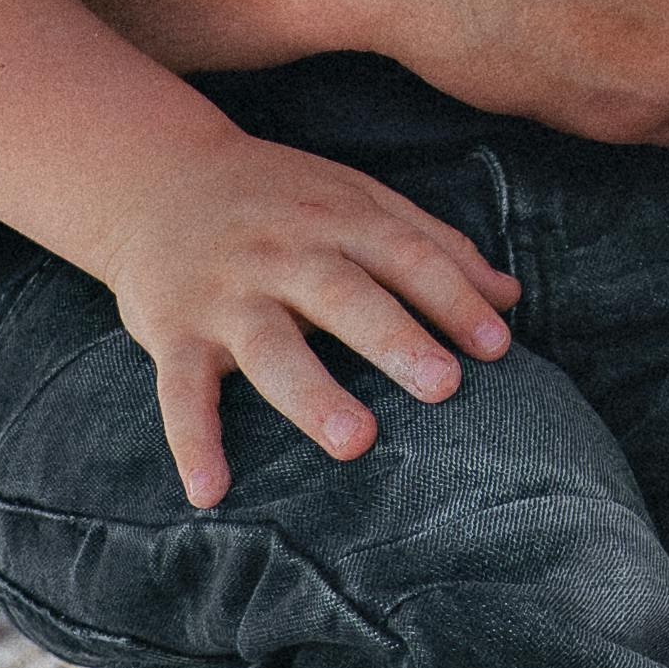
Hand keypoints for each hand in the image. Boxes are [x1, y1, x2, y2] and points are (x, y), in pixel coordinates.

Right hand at [64, 135, 523, 509]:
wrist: (157, 176)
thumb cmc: (280, 199)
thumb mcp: (356, 200)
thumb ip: (434, 245)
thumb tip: (511, 298)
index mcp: (337, 218)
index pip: (406, 255)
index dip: (453, 299)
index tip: (498, 347)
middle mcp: (282, 253)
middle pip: (343, 296)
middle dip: (394, 340)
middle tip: (445, 387)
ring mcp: (225, 294)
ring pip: (269, 346)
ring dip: (311, 393)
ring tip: (354, 440)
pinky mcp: (173, 331)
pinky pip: (180, 391)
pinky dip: (191, 442)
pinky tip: (211, 491)